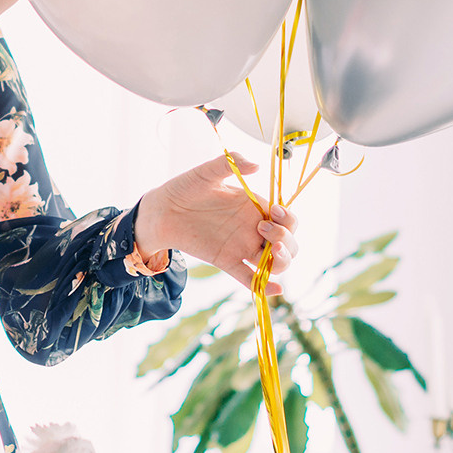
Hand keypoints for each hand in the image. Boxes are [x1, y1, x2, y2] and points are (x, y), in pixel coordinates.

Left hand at [135, 153, 299, 294]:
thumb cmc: (186, 187)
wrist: (162, 210)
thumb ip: (231, 163)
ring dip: (281, 261)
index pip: (288, 219)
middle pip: (289, 244)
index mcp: (256, 207)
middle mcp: (254, 229)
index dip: (289, 219)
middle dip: (287, 241)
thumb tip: (257, 164)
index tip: (274, 212)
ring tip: (270, 252)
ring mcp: (243, 247)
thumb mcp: (208, 172)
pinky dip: (265, 287)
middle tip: (263, 230)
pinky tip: (275, 289)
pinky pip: (251, 279)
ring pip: (276, 264)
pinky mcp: (228, 262)